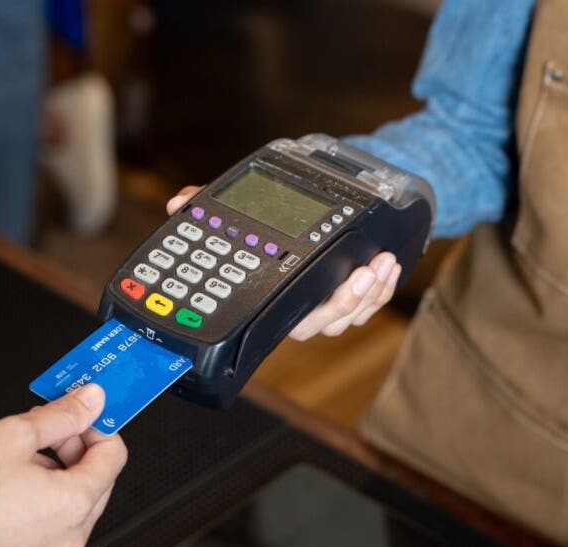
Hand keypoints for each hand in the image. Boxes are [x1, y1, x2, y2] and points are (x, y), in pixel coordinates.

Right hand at [168, 186, 400, 340]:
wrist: (322, 209)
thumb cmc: (281, 217)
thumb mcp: (247, 207)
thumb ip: (212, 207)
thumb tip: (178, 202)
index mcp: (271, 294)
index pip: (278, 316)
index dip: (295, 312)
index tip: (311, 285)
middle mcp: (300, 307)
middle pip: (321, 322)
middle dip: (345, 302)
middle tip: (362, 273)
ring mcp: (330, 303)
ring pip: (349, 315)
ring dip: (370, 294)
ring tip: (381, 262)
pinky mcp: (358, 296)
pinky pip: (372, 304)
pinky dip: (384, 289)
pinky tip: (389, 265)